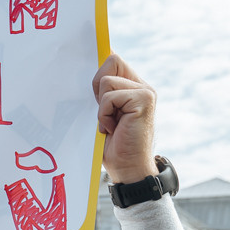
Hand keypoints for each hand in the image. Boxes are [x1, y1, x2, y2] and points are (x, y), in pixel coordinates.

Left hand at [92, 54, 156, 183]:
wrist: (128, 169)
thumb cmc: (112, 145)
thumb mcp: (102, 113)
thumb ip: (100, 92)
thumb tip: (84, 68)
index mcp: (131, 86)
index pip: (113, 60)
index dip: (98, 69)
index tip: (94, 94)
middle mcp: (141, 85)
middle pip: (112, 60)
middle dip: (97, 86)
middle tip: (104, 112)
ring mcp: (145, 91)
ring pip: (107, 80)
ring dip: (101, 106)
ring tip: (110, 123)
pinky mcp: (144, 99)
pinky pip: (110, 97)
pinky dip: (105, 114)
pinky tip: (113, 128)